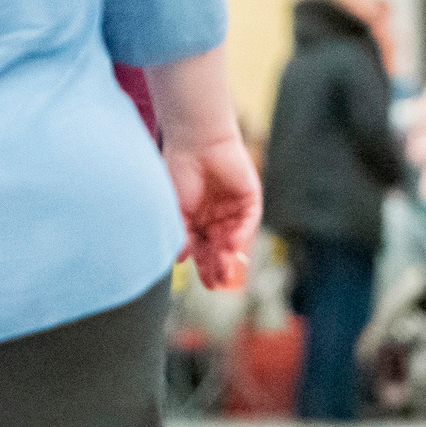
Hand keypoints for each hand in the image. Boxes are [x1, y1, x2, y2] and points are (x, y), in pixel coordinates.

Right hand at [164, 132, 261, 289]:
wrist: (195, 142)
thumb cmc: (179, 171)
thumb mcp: (175, 209)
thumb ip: (181, 234)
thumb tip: (180, 261)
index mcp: (198, 220)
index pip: (204, 250)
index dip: (205, 268)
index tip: (206, 285)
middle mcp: (217, 217)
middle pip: (220, 249)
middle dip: (218, 267)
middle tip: (216, 285)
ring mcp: (234, 208)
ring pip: (235, 239)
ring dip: (229, 255)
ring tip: (224, 271)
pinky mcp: (250, 198)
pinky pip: (248, 222)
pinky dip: (241, 236)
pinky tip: (232, 247)